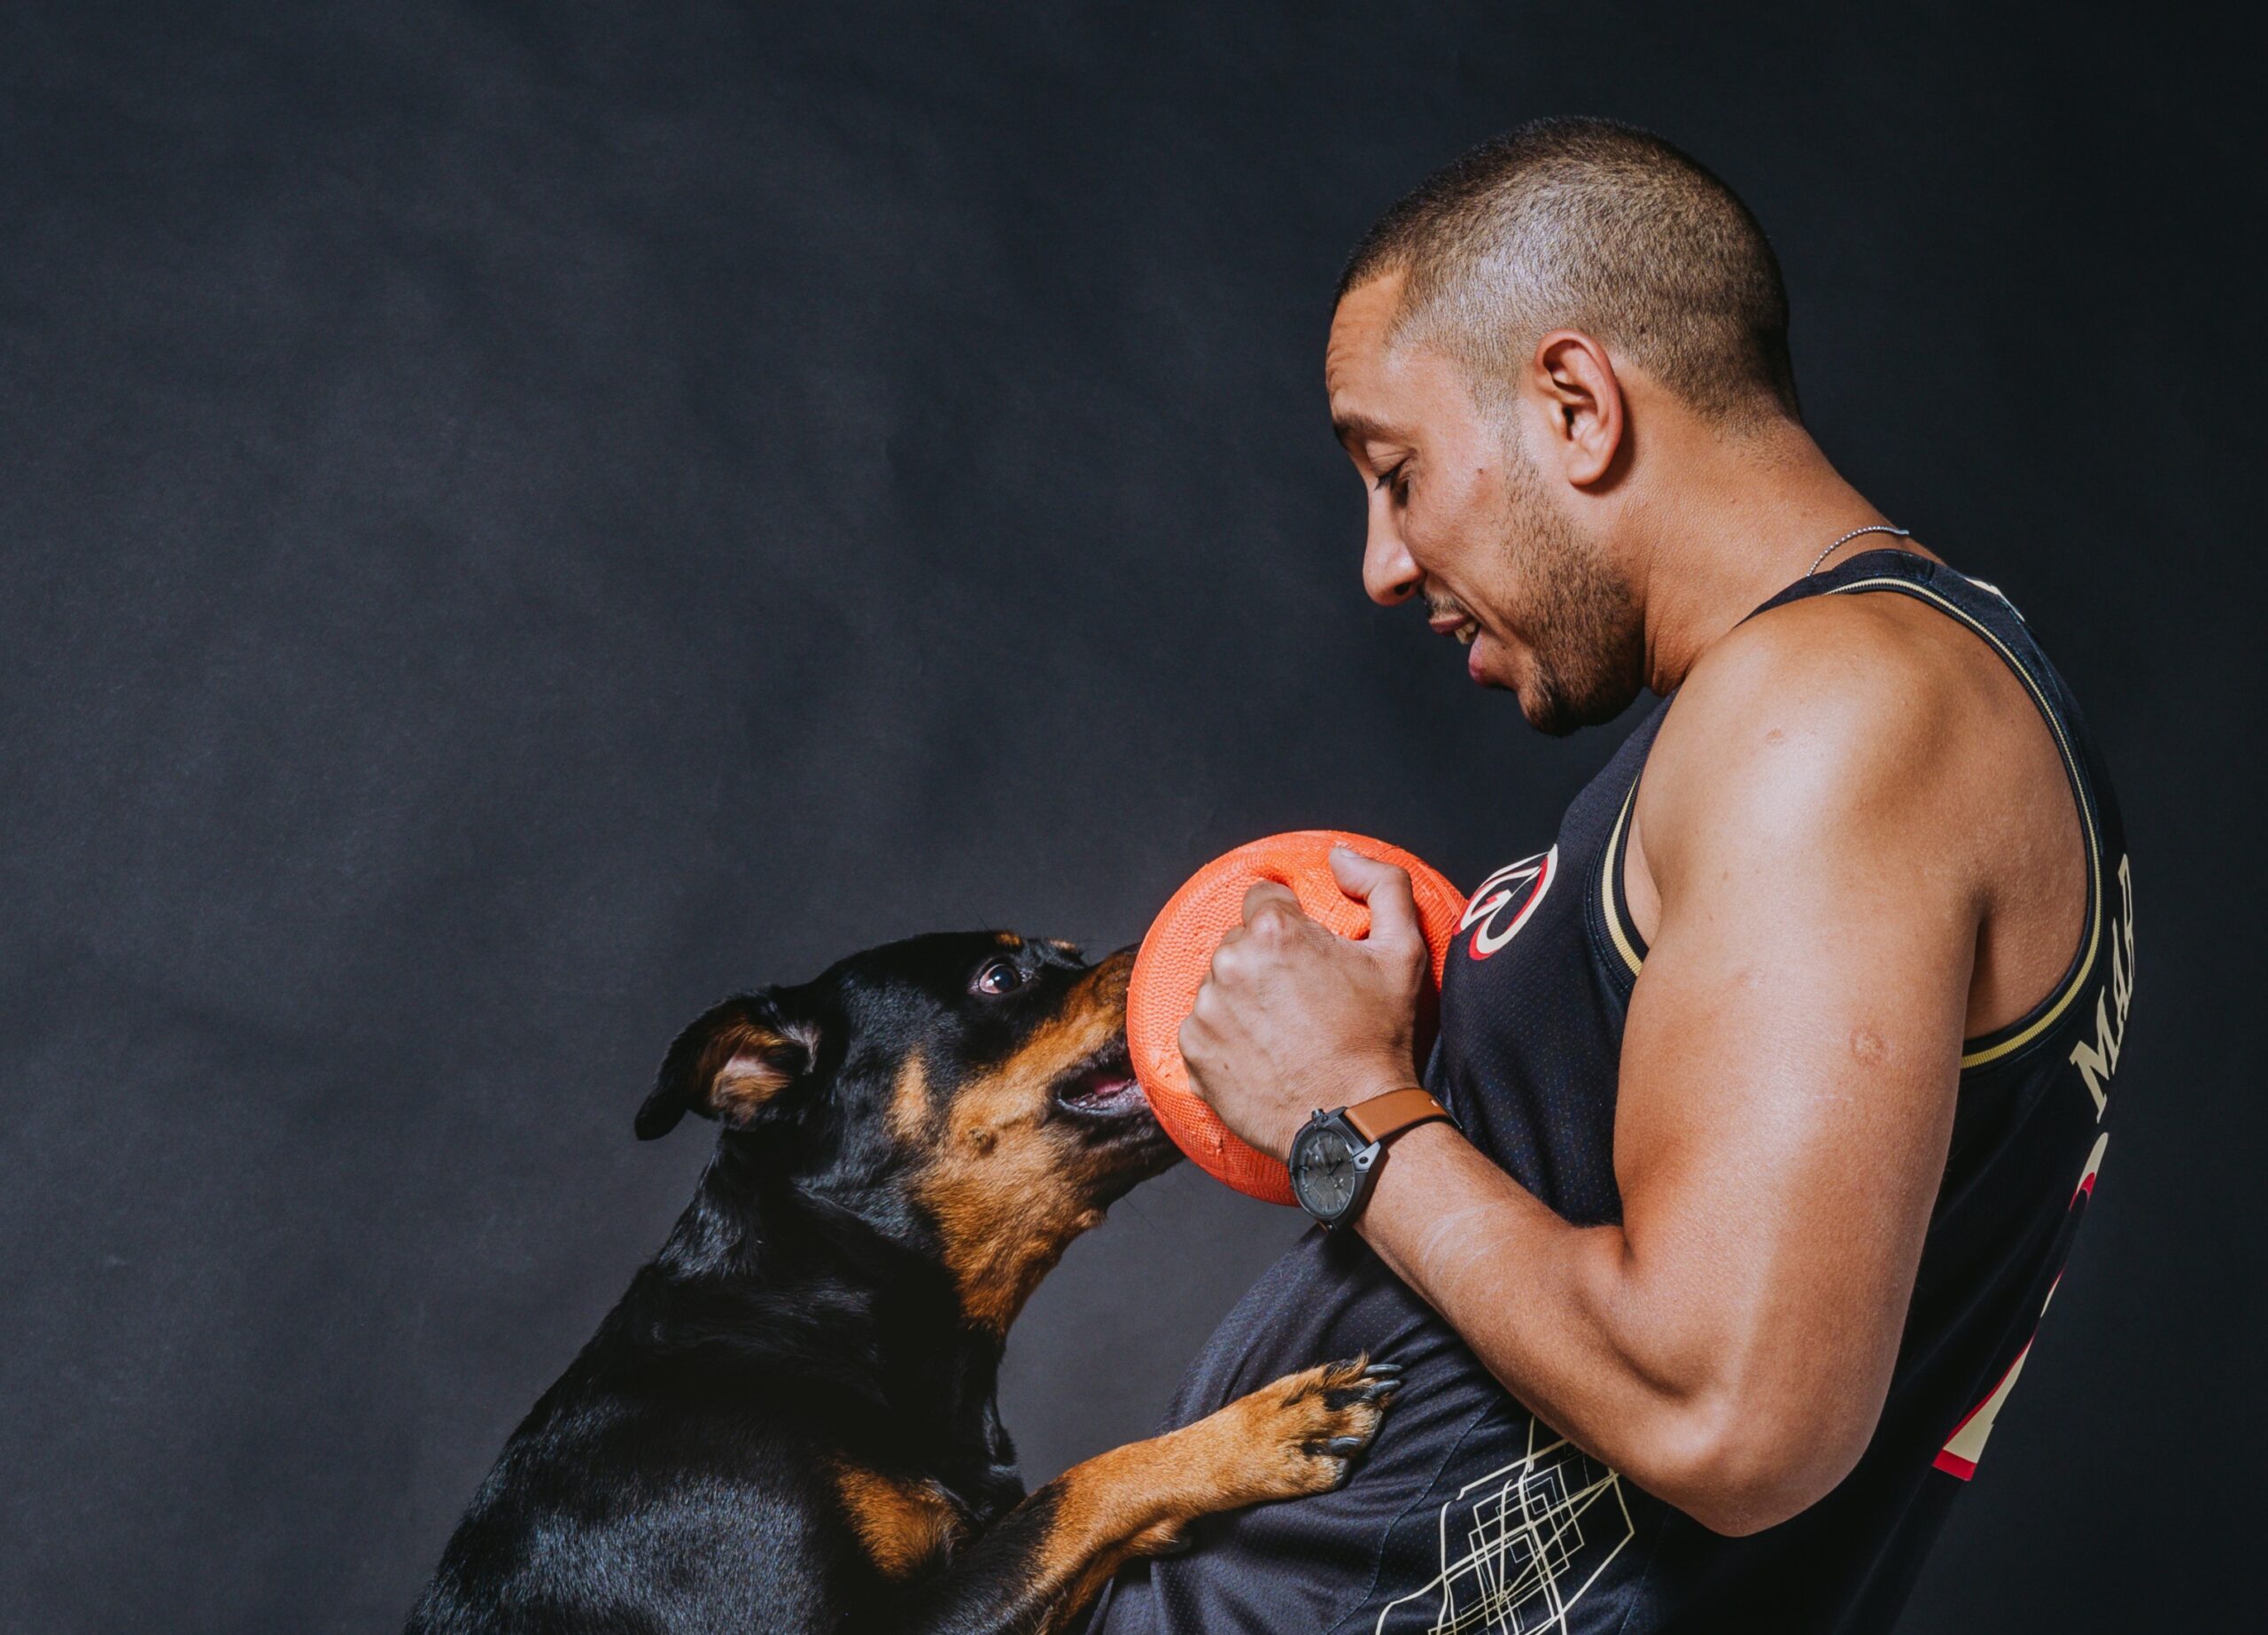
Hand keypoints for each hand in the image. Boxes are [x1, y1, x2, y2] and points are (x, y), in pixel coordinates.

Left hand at [1177, 845, 1428, 1160]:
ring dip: (1244, 998)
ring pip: (1220, 984)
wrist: (1355, 1118)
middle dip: (1266, 961)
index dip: (1290, 923)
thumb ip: (1381, 883)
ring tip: (1284, 1030)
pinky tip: (1263, 1054)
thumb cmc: (1379, 1039)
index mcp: (1273, 931)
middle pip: (1240, 941)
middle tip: (1302, 999)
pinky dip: (1227, 1037)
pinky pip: (1204, 1027)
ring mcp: (1206, 1010)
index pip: (1263, 898)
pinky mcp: (1193, 1051)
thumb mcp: (1403, 950)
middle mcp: (1230, 963)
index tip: (1306, 955)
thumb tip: (1341, 856)